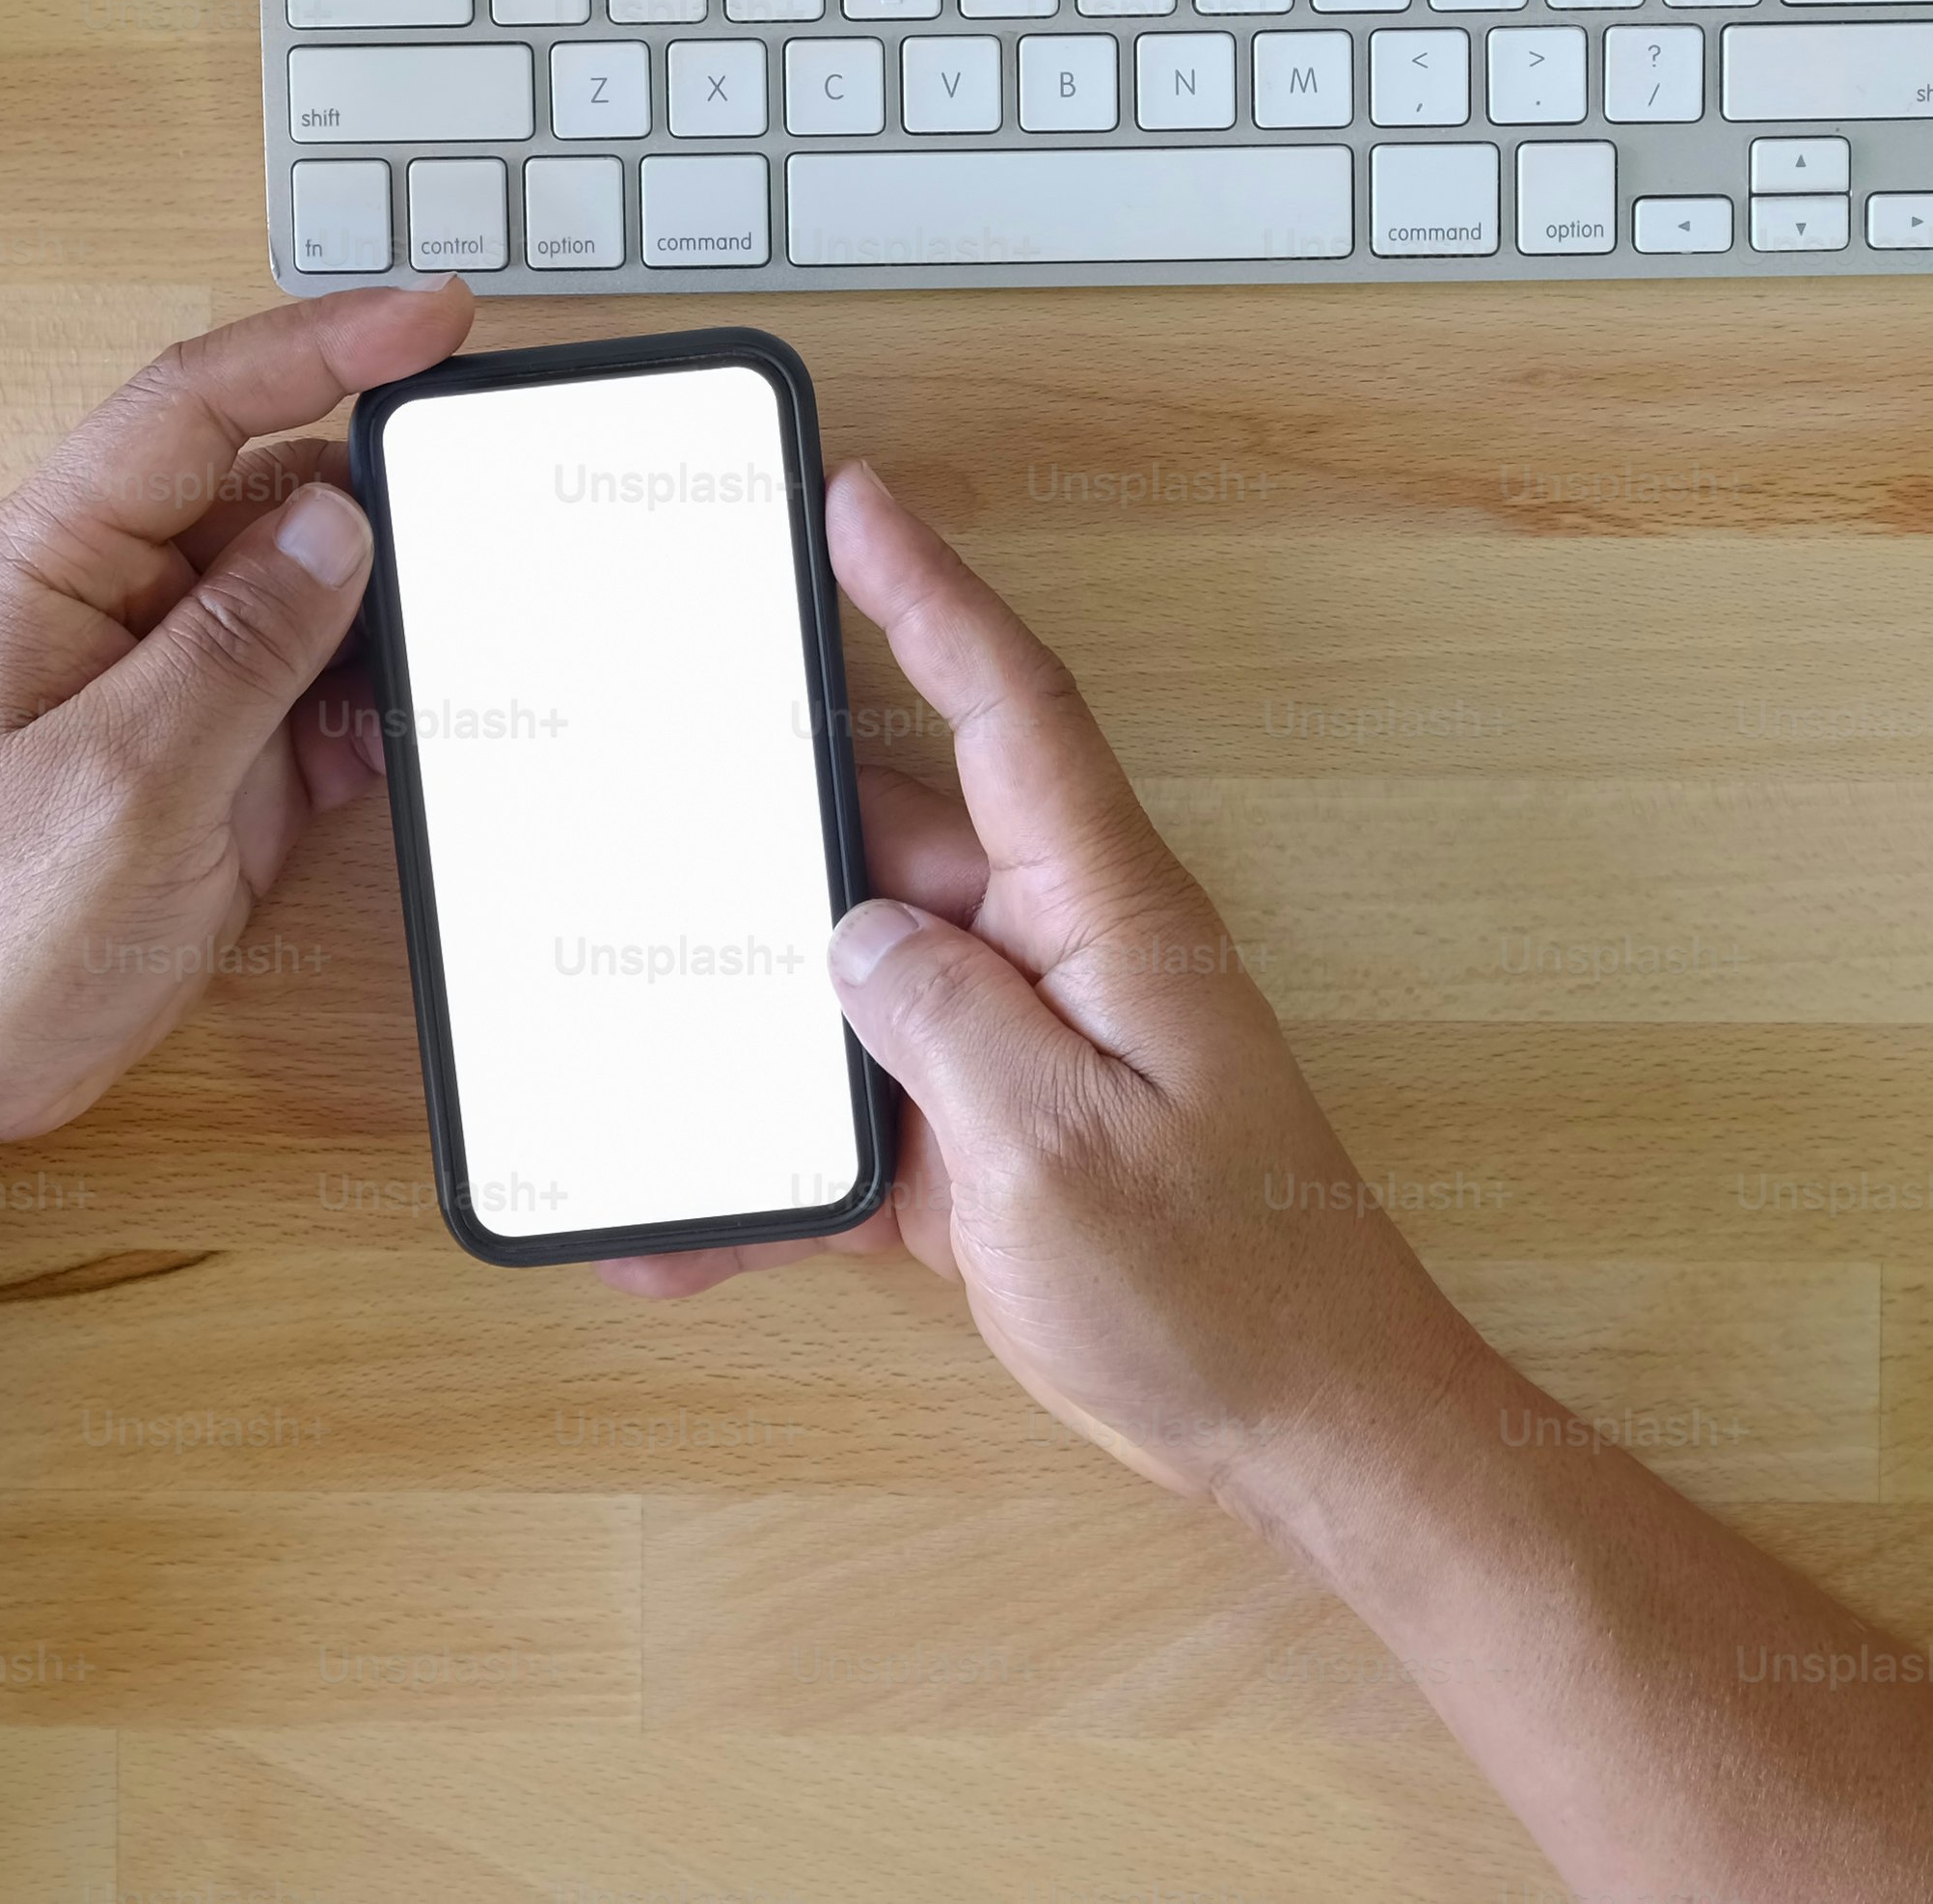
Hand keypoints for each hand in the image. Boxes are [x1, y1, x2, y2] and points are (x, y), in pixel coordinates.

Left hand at [0, 284, 472, 1282]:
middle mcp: (114, 597)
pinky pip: (321, 690)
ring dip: (394, 613)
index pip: (196, 405)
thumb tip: (338, 521)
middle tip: (495, 507)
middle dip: (384, 494)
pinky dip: (381, 704)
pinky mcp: (214, 757)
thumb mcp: (118, 782)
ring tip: (476, 638)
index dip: (319, 342)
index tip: (436, 315)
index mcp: (51, 562)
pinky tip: (425, 734)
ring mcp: (170, 678)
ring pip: (314, 592)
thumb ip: (236, 644)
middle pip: (272, 490)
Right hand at [607, 465, 1484, 1509]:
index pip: (1010, 713)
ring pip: (852, 980)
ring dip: (750, 1015)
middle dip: (772, 806)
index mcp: (1106, 916)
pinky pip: (858, 1111)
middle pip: (893, 837)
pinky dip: (774, 1159)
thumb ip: (946, 1023)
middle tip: (649, 758)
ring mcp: (1022, 1047)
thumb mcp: (1063, 1152)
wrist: (1303, 1430)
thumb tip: (849, 933)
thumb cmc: (1230, 1291)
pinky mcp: (989, 1141)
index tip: (857, 501)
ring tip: (630, 1023)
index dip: (931, 596)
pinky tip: (687, 1222)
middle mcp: (1063, 954)